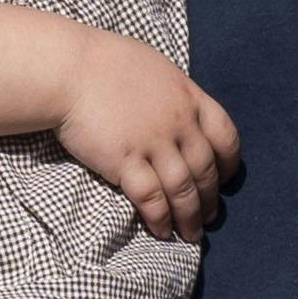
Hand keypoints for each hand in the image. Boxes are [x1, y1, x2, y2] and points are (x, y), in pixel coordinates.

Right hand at [44, 29, 239, 244]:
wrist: (68, 69)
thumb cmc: (105, 63)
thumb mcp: (154, 69)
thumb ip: (172, 94)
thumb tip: (179, 111)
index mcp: (188, 97)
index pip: (225, 134)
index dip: (229, 162)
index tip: (225, 178)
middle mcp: (178, 122)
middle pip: (205, 169)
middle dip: (209, 199)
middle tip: (208, 218)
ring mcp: (152, 143)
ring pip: (182, 188)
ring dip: (189, 216)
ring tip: (190, 235)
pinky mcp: (125, 161)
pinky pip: (151, 197)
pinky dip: (160, 217)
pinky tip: (162, 230)